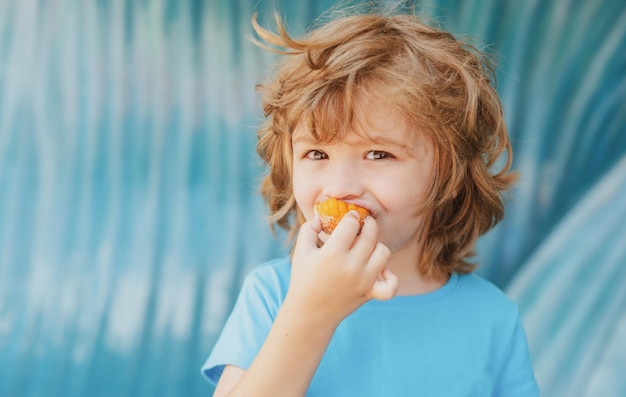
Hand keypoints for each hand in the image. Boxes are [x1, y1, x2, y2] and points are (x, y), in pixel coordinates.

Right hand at [287, 211, 398, 325]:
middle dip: (368, 224)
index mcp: (332, 253)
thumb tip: (322, 217)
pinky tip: (380, 271)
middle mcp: (351, 266)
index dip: (351, 216)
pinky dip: (390, 276)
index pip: (351, 223)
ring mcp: (363, 280)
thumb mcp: (301, 251)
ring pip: (384, 252)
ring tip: (367, 247)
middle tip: (363, 225)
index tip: (349, 218)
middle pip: (371, 234)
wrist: (310, 312)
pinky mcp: (370, 293)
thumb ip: (309, 228)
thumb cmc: (304, 279)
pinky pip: (391, 285)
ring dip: (377, 245)